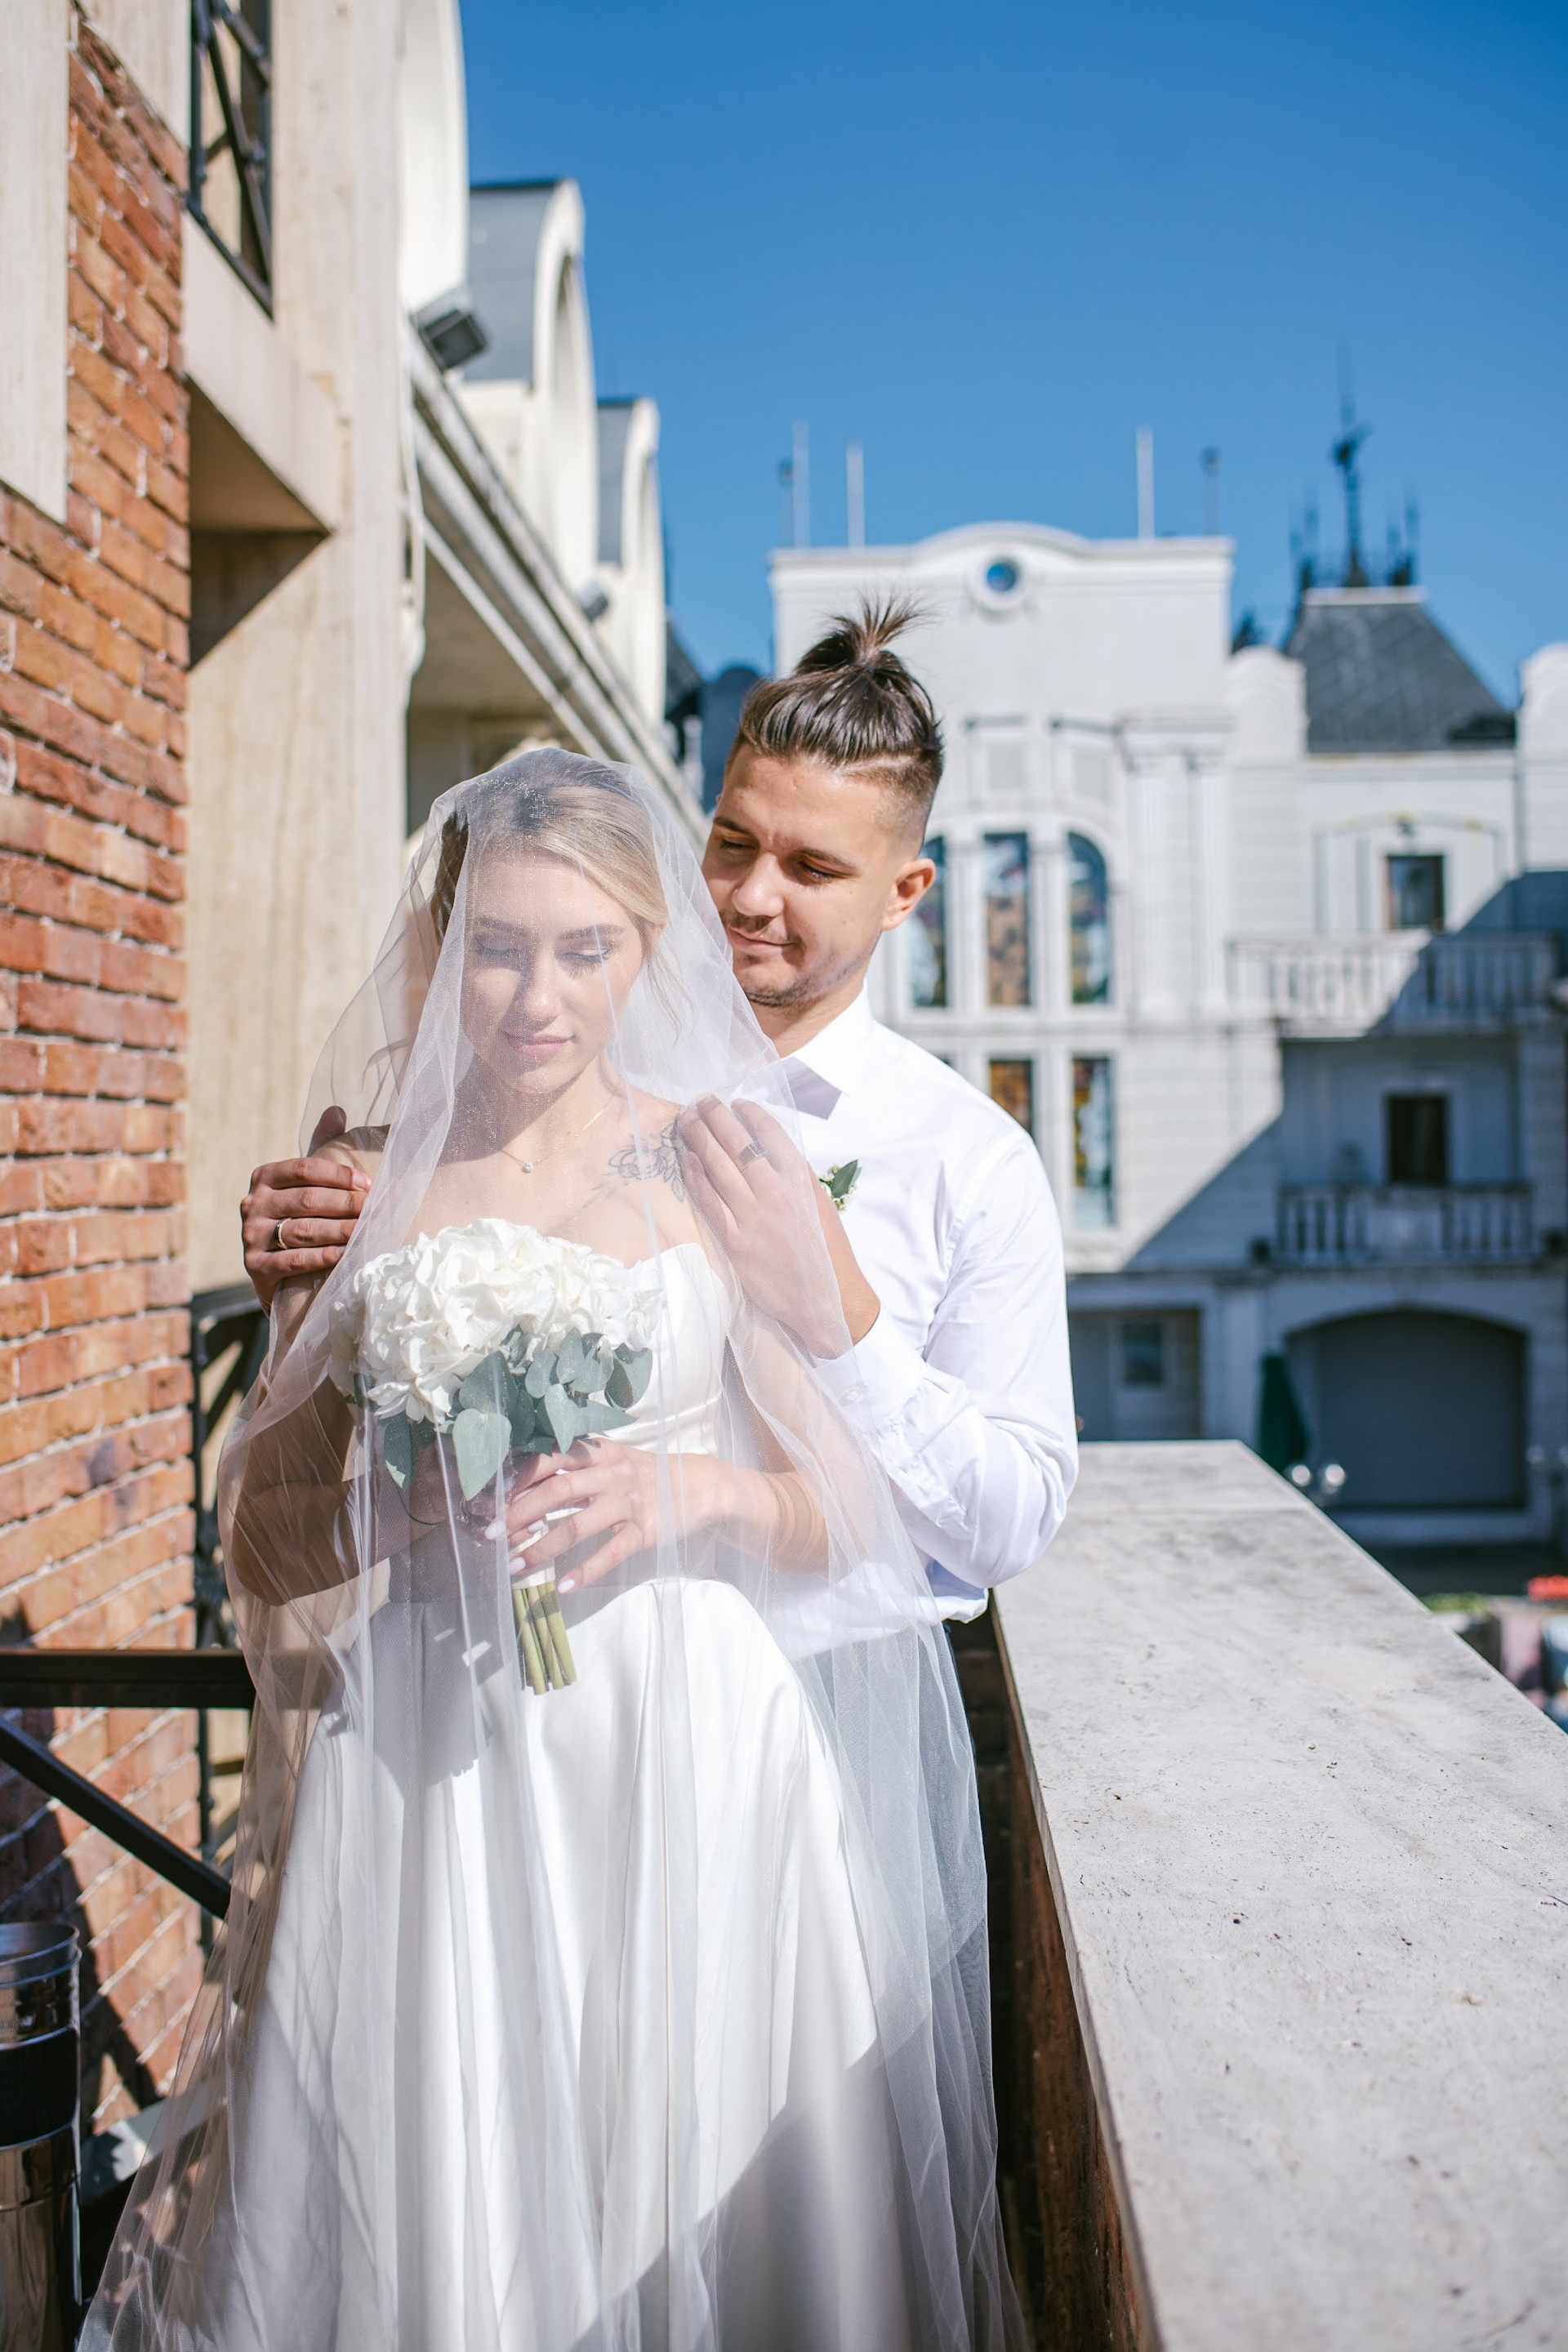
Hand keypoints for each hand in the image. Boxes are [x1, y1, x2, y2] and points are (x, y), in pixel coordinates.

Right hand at [241, 1106, 369, 1310]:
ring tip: (369, 1232)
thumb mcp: (303, 1182)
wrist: (274, 1269)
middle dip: (347, 1204)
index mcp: (264, 1177)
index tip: (370, 1184)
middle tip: (378, 1210)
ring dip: (342, 1231)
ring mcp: (251, 1236)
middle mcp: (253, 1203)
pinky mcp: (255, 1267)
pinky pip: (295, 1260)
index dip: (339, 1175)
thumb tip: (336, 1110)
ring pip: (304, 1230)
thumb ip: (319, 1147)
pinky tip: (348, 1254)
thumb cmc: (297, 1216)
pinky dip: (324, 1257)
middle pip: (307, 1200)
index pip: (304, 1169)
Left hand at [496, 1441, 730, 1592]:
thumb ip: (575, 1471)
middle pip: (557, 1490)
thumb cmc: (645, 1474)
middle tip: (491, 1535)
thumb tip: (522, 1490)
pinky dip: (585, 1571)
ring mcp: (629, 1503)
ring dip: (541, 1548)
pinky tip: (562, 1587)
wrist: (701, 1484)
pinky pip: (610, 1553)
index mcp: (599, 1452)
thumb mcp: (612, 1461)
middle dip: (519, 1513)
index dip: (518, 1477)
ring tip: (515, 1567)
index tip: (490, 1497)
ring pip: (577, 1525)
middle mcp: (611, 1473)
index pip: (550, 1458)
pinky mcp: (645, 1531)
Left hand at [675, 1096, 878, 1354]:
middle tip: (701, 1101)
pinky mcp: (735, 1240)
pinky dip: (695, 1176)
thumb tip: (774, 1152)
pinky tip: (685, 1159)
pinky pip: (708, 1201)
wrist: (817, 1300)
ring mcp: (753, 1216)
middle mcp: (775, 1193)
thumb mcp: (817, 1208)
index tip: (737, 1102)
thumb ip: (797, 1179)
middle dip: (716, 1117)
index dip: (751, 1114)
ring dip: (698, 1138)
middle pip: (738, 1144)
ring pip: (718, 1167)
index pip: (772, 1135)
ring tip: (685, 1120)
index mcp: (799, 1182)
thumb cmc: (819, 1255)